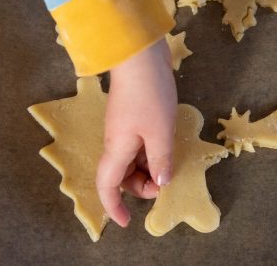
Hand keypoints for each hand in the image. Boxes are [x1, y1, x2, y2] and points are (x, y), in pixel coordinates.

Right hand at [96, 38, 176, 226]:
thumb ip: (161, 159)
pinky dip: (151, 151)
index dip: (114, 206)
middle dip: (140, 186)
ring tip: (169, 166)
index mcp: (117, 148)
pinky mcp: (134, 115)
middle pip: (121, 174)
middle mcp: (116, 140)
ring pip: (132, 159)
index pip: (107, 185)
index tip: (128, 221)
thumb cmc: (149, 95)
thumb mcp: (160, 131)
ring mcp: (124, 126)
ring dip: (148, 168)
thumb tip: (161, 182)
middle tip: (164, 184)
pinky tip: (168, 146)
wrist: (140, 55)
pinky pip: (139, 143)